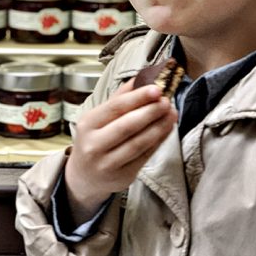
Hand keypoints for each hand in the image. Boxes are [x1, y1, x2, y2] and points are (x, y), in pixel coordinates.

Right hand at [63, 78, 177, 225]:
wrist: (84, 176)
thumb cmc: (94, 141)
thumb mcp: (97, 119)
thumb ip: (119, 99)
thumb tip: (140, 78)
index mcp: (87, 125)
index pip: (115, 108)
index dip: (137, 98)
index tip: (156, 88)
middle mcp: (94, 145)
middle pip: (127, 126)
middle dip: (150, 111)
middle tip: (167, 101)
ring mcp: (108, 163)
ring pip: (138, 143)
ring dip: (159, 127)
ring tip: (172, 114)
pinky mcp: (123, 176)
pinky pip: (145, 156)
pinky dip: (158, 141)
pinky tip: (166, 129)